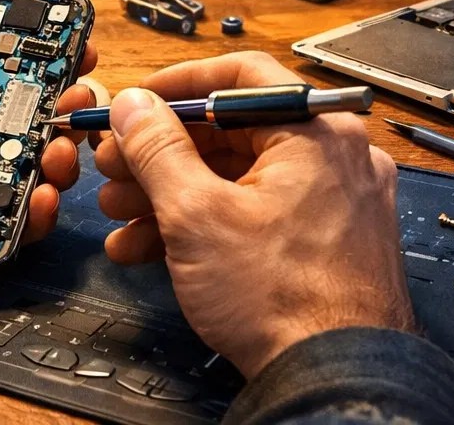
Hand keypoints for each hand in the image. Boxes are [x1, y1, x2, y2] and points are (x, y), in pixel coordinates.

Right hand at [94, 51, 414, 377]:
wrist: (334, 378)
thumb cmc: (286, 300)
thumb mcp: (197, 215)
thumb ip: (158, 150)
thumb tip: (135, 109)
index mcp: (316, 130)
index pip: (240, 75)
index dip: (178, 85)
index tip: (138, 103)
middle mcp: (337, 156)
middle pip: (235, 131)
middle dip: (162, 153)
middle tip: (115, 166)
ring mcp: (337, 201)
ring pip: (241, 177)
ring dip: (174, 192)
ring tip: (122, 212)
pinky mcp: (328, 242)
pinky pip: (260, 213)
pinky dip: (210, 223)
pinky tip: (154, 247)